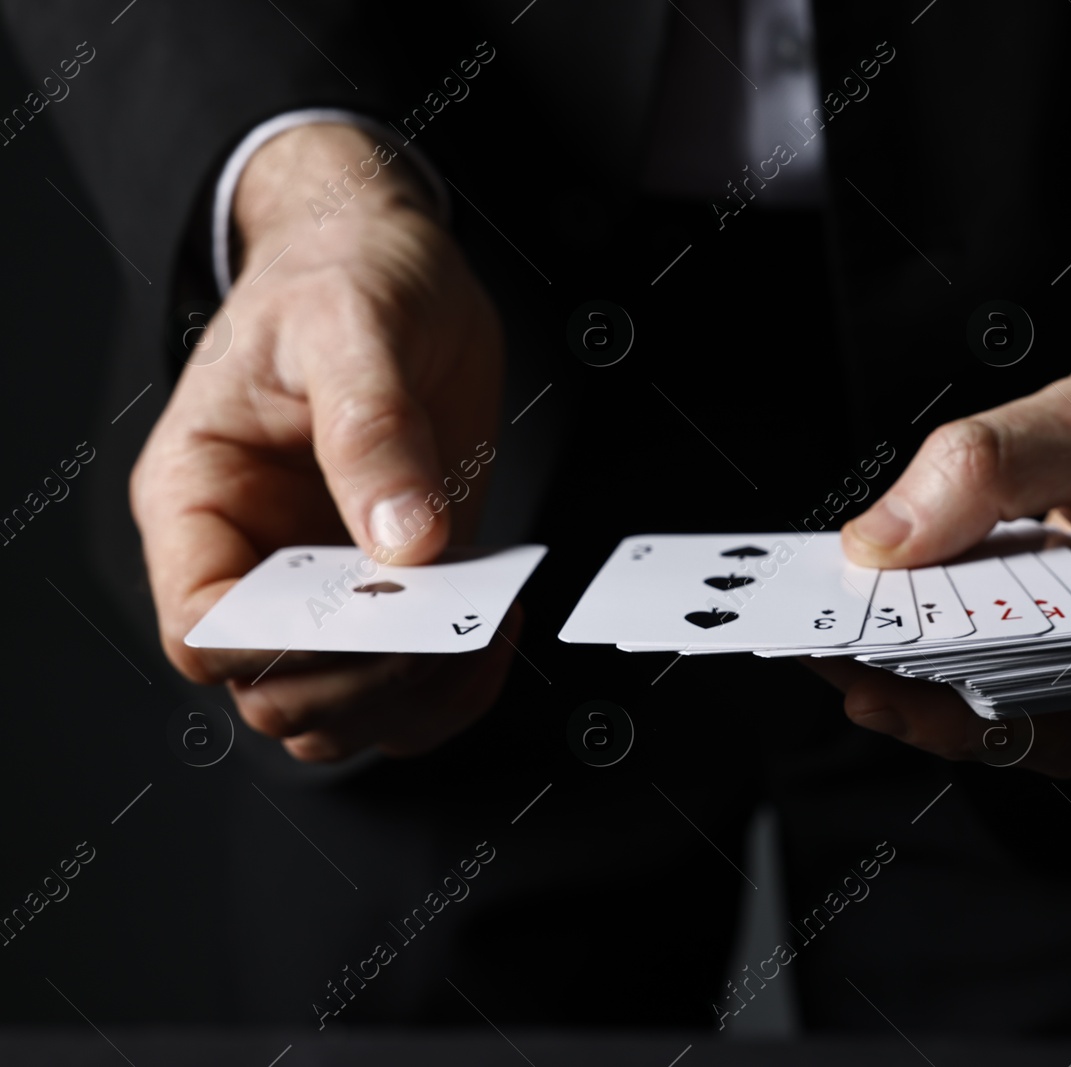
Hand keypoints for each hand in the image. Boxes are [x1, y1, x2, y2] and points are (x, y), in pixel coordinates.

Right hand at [132, 123, 513, 761]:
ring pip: (341, 709)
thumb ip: (371, 432)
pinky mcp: (399, 584)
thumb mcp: (351, 324)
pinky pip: (410, 682)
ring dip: (415, 698)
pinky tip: (498, 629)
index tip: (371, 613)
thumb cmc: (339, 273)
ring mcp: (328, 580)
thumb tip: (405, 541)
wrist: (388, 256)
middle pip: (275, 689)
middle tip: (449, 622)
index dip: (279, 647)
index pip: (203, 626)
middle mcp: (255, 555)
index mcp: (200, 498)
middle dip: (365, 677)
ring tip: (485, 630)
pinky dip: (456, 685)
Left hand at [826, 273, 1070, 776]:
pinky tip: (898, 616)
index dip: (959, 702)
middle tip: (829, 652)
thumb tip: (880, 543)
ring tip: (843, 637)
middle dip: (927, 692)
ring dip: (933, 674)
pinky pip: (1027, 672)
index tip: (863, 674)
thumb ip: (989, 468)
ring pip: (1023, 708)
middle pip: (1037, 725)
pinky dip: (962, 646)